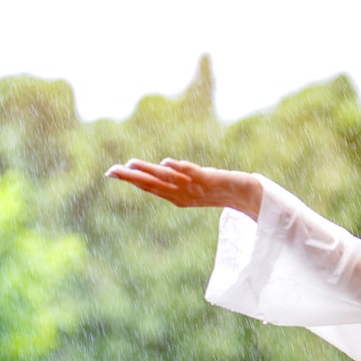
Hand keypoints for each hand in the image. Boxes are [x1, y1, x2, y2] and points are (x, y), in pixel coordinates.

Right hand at [105, 158, 262, 220]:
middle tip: (110, 170)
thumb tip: (164, 170)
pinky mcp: (210, 180)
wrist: (250, 196)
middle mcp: (184, 194)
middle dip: (131, 177)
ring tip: (131, 164)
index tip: (111, 172)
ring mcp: (196, 187)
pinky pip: (191, 174)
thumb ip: (181, 181)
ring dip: (148, 172)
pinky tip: (165, 163)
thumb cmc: (224, 191)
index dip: (131, 180)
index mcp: (179, 197)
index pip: (151, 187)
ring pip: (168, 179)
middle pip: (153, 185)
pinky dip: (178, 169)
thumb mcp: (197, 188)